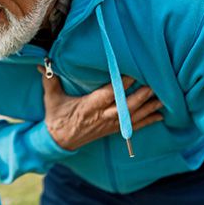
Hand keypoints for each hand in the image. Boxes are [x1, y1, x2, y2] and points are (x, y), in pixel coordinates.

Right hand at [40, 68, 162, 150]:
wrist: (59, 141)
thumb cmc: (56, 117)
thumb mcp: (51, 98)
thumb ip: (50, 80)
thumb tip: (42, 63)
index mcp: (88, 107)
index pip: (107, 95)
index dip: (120, 86)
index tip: (132, 74)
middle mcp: (101, 116)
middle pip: (124, 107)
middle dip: (140, 97)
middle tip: (153, 85)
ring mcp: (108, 125)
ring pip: (132, 117)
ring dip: (147, 108)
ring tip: (161, 98)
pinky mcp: (112, 130)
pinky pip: (133, 127)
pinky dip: (147, 121)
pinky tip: (159, 115)